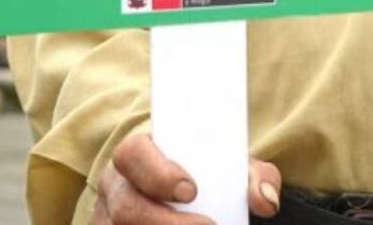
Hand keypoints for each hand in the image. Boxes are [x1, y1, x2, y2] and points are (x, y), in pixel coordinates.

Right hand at [90, 133, 281, 223]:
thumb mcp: (230, 168)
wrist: (189, 195)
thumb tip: (265, 201)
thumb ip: (254, 177)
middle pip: (126, 206)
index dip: (157, 173)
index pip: (133, 154)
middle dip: (166, 223)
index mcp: (139, 154)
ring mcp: (106, 218)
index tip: (190, 191)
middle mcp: (116, 185)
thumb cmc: (206, 176)